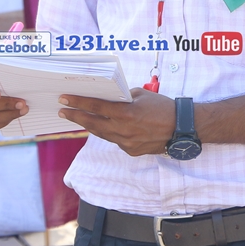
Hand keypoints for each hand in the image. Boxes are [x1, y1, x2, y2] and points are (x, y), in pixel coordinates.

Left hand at [58, 88, 174, 156]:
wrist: (181, 128)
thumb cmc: (163, 107)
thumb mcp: (141, 94)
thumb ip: (123, 97)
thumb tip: (109, 98)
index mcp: (125, 112)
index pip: (95, 106)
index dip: (77, 103)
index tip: (64, 99)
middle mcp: (123, 129)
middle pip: (92, 123)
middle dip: (76, 117)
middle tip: (63, 112)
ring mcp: (126, 142)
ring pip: (101, 134)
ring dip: (90, 126)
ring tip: (79, 119)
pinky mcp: (131, 150)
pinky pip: (115, 140)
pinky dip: (109, 132)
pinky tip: (105, 127)